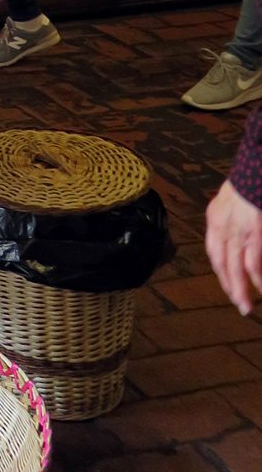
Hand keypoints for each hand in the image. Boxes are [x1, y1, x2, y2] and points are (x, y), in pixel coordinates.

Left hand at [206, 178, 261, 314]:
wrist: (258, 165)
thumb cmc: (251, 181)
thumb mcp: (233, 199)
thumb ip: (232, 218)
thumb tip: (243, 239)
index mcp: (215, 217)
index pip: (214, 251)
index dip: (222, 271)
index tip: (229, 286)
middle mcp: (221, 226)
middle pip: (222, 263)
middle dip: (230, 286)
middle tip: (239, 304)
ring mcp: (237, 230)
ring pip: (235, 268)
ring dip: (241, 289)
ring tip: (246, 306)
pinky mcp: (254, 233)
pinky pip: (253, 263)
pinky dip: (258, 279)